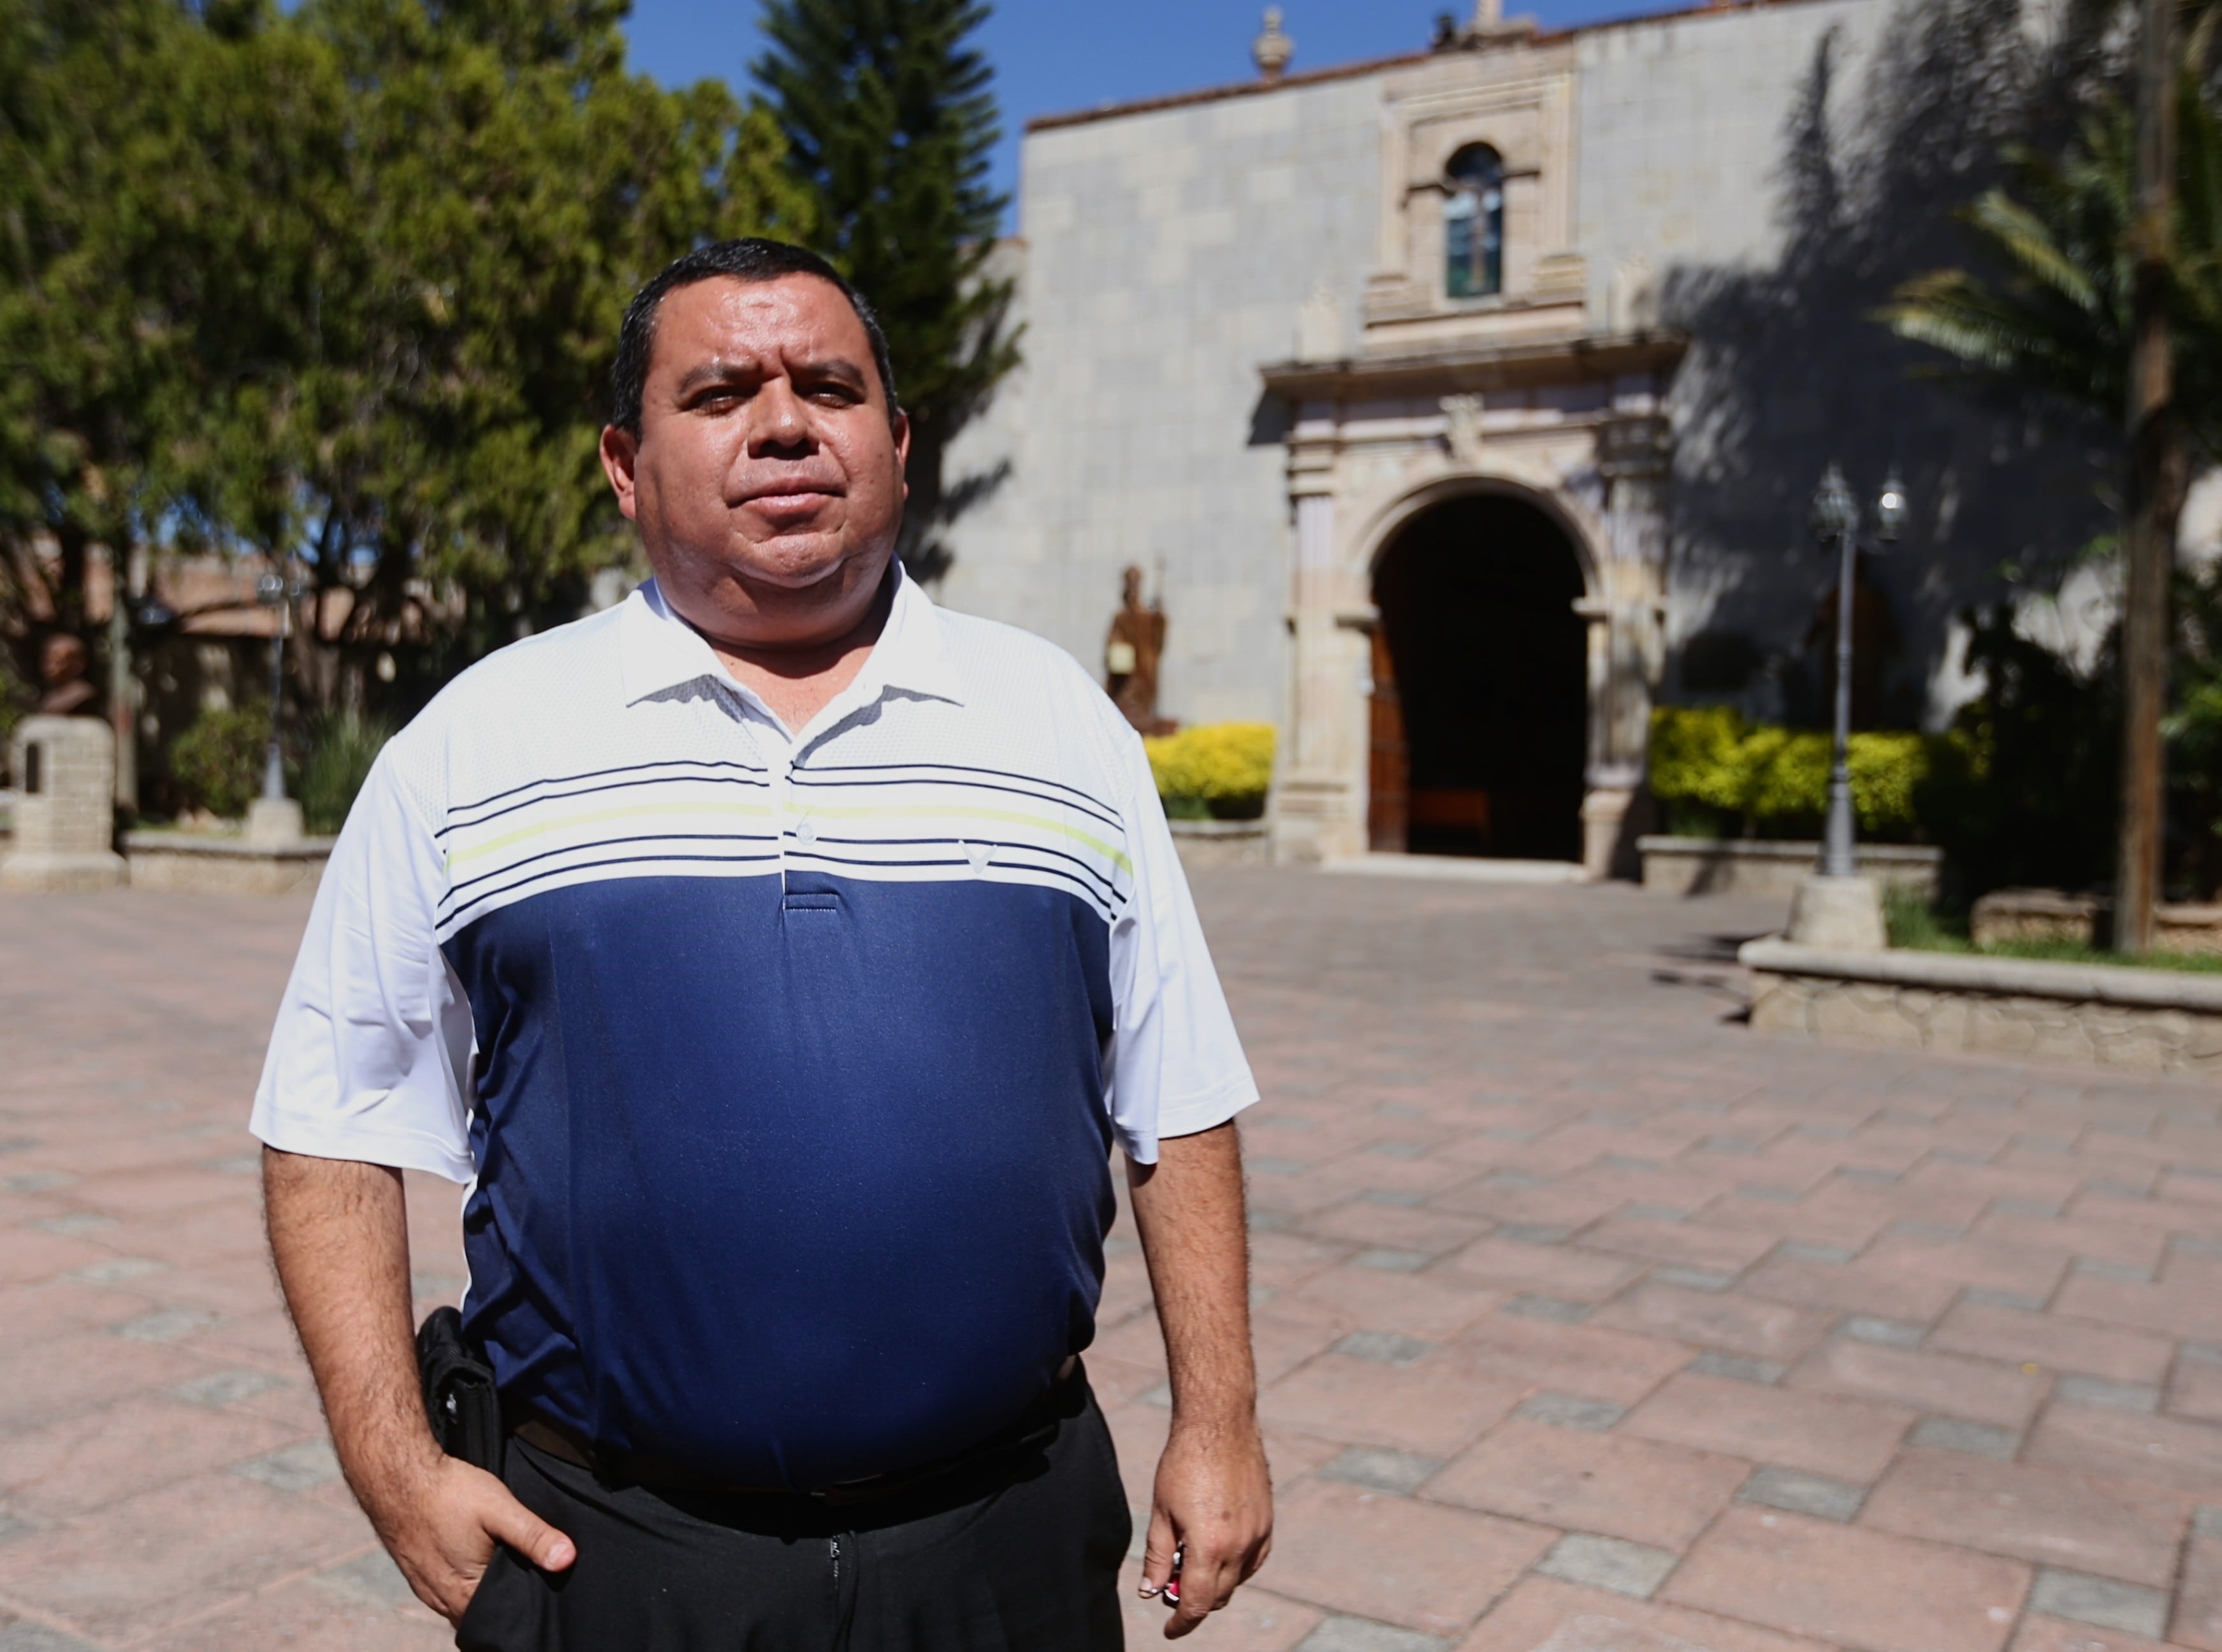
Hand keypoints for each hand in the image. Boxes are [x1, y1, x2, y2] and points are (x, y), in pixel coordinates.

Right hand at [363, 1449, 575, 1622]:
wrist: (396, 1477)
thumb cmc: (448, 1492)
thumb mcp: (500, 1510)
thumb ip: (534, 1536)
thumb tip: (567, 1559)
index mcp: (465, 1596)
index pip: (504, 1619)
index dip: (526, 1605)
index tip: (545, 1588)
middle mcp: (443, 1602)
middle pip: (484, 1613)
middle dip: (506, 1599)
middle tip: (529, 1572)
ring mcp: (427, 1590)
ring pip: (465, 1602)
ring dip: (484, 1590)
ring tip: (504, 1564)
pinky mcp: (418, 1575)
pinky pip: (449, 1590)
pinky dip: (466, 1580)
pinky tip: (477, 1558)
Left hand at [1140, 1418, 1273, 1638]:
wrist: (1220, 1424)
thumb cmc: (1183, 1464)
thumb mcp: (1162, 1513)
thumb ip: (1159, 1557)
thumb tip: (1152, 1591)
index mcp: (1209, 1546)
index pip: (1196, 1604)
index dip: (1181, 1624)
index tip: (1170, 1631)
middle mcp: (1239, 1546)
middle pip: (1217, 1596)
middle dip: (1194, 1601)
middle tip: (1172, 1588)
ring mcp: (1258, 1534)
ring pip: (1237, 1580)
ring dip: (1215, 1584)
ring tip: (1191, 1564)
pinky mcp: (1267, 1521)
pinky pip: (1254, 1561)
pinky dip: (1236, 1567)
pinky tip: (1219, 1554)